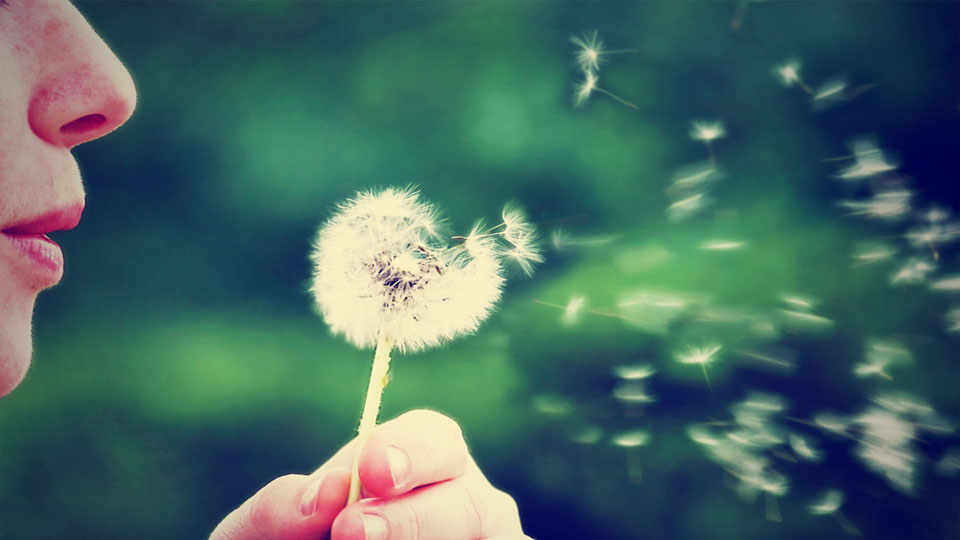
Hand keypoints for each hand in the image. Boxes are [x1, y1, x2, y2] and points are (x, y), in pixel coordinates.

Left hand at [209, 409, 530, 539]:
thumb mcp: (260, 532)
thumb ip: (278, 510)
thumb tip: (328, 492)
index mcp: (416, 465)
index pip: (434, 438)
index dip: (409, 451)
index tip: (371, 472)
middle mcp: (462, 504)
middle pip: (471, 499)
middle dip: (415, 516)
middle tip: (350, 531)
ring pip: (491, 535)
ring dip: (433, 539)